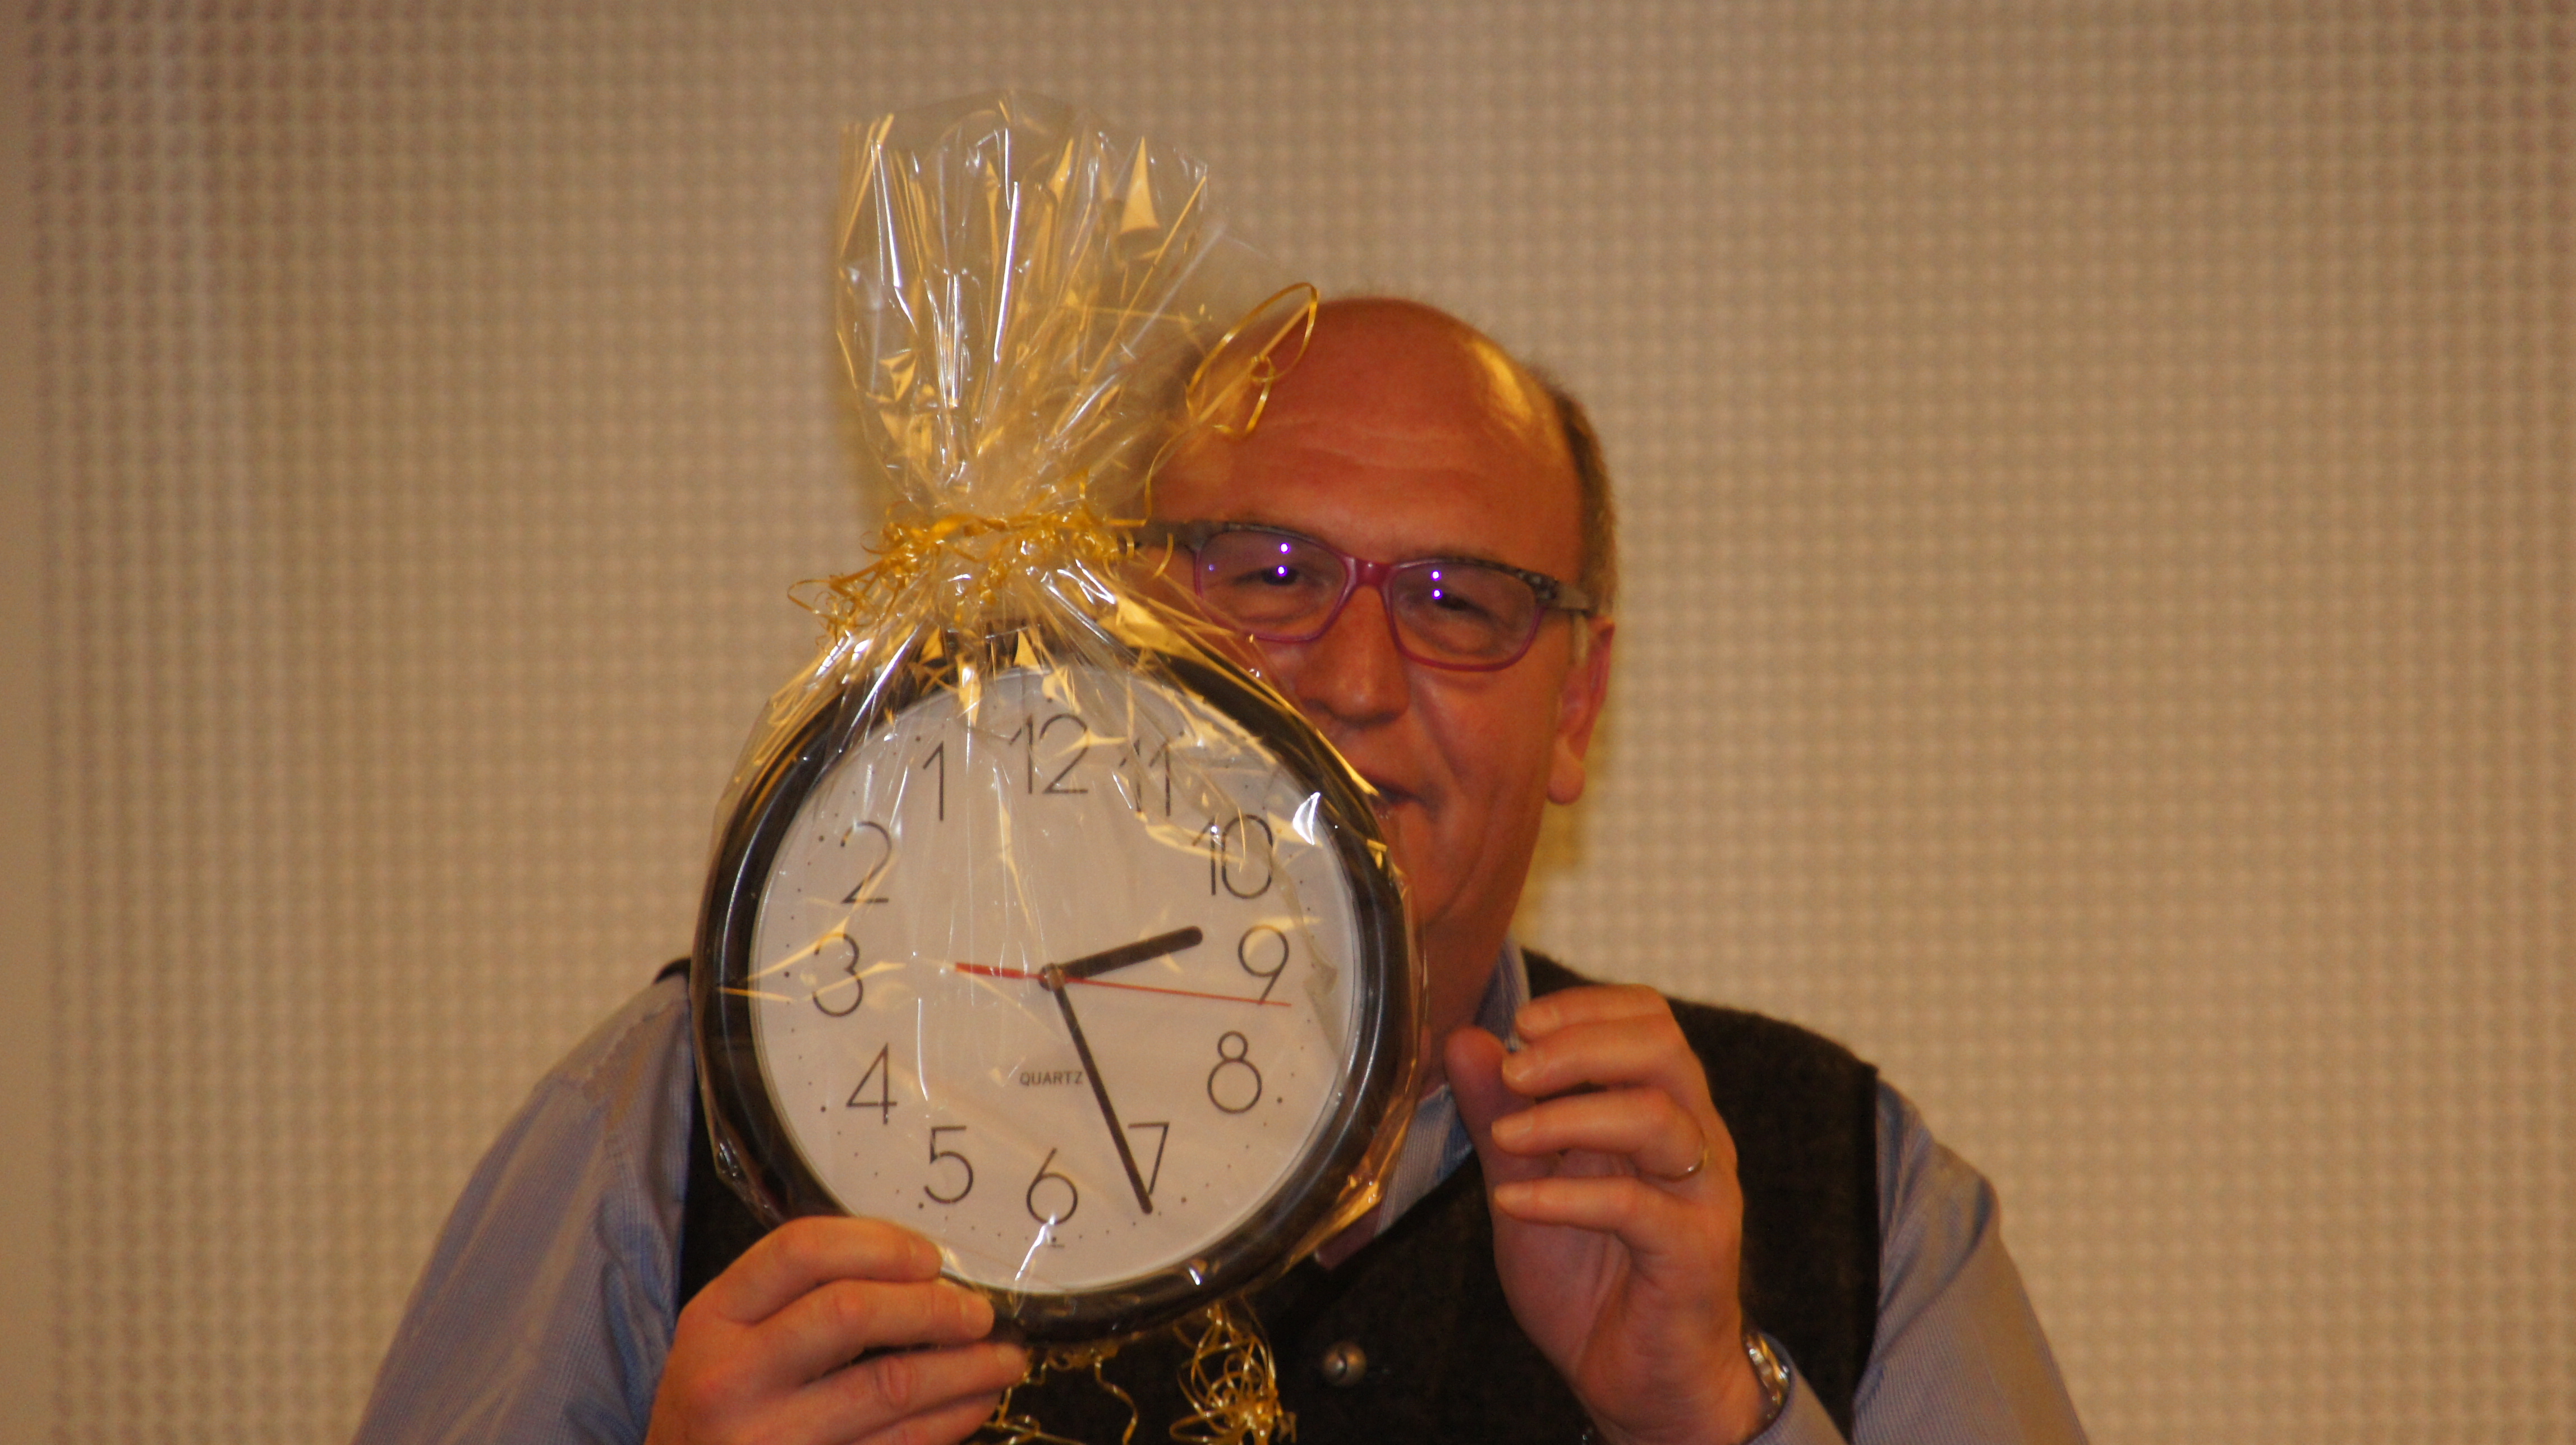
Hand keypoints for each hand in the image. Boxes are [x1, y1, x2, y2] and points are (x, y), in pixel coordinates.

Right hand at [645, 1215, 1027, 1444]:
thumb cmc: (719, 1404)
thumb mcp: (729, 1339)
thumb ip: (798, 1297)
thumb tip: (919, 1272)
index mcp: (713, 1319)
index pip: (801, 1251)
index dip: (878, 1244)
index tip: (929, 1258)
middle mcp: (732, 1377)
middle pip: (851, 1313)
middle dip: (933, 1307)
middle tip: (980, 1312)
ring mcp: (769, 1438)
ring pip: (889, 1387)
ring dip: (964, 1369)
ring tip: (1005, 1358)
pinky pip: (898, 1444)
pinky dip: (949, 1420)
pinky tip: (975, 1403)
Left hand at [1446, 986, 1771, 1444]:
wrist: (1634, 1382)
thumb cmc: (1592, 1280)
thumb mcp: (1527, 1182)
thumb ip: (1500, 1113)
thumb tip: (1466, 1038)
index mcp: (1663, 1108)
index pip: (1649, 1018)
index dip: (1585, 1008)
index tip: (1519, 1025)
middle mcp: (1695, 1140)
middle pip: (1662, 1049)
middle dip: (1580, 1046)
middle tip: (1514, 1070)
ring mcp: (1702, 1195)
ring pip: (1658, 1117)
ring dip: (1568, 1116)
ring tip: (1507, 1138)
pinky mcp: (1695, 1252)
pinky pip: (1636, 1207)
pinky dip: (1567, 1197)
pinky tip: (1514, 1205)